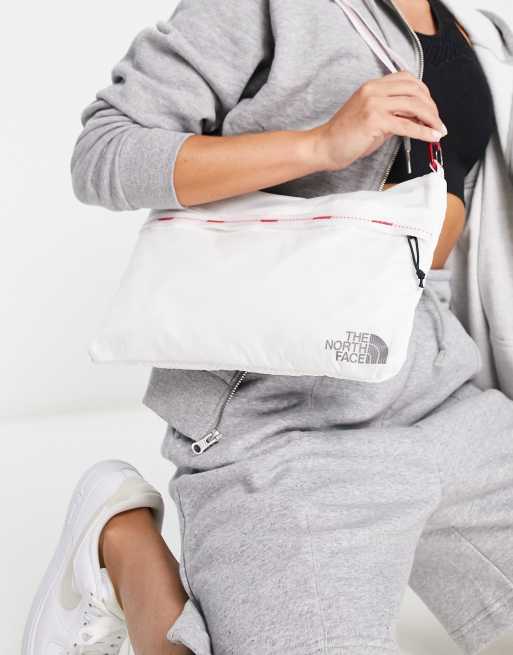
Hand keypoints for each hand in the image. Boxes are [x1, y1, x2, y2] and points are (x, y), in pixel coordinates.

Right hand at [310, 69, 447, 171]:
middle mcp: (374, 89)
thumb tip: (418, 117)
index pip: (408, 79)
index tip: (431, 109)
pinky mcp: (374, 120)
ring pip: (414, 105)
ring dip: (431, 119)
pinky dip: (423, 132)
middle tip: (438, 122)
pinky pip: (406, 125)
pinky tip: (432, 137)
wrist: (325, 146)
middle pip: (415, 90)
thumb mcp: (373, 118)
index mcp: (373, 85)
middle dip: (431, 107)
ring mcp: (374, 103)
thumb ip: (394, 113)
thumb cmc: (345, 136)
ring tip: (438, 130)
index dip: (424, 93)